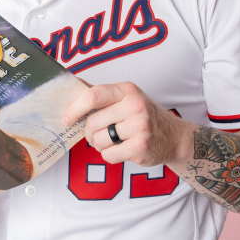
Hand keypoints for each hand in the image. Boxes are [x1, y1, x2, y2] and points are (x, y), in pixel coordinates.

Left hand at [61, 81, 194, 167]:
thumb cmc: (143, 116)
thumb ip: (100, 93)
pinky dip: (110, 155)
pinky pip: (109, 155)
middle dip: (90, 133)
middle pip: (93, 123)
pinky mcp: (141, 147)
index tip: (66, 119)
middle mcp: (135, 106)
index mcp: (127, 90)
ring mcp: (140, 126)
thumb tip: (73, 83)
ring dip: (100, 145)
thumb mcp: (126, 98)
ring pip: (99, 141)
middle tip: (100, 134)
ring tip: (114, 141)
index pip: (93, 96)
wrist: (174, 137)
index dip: (74, 109)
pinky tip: (123, 149)